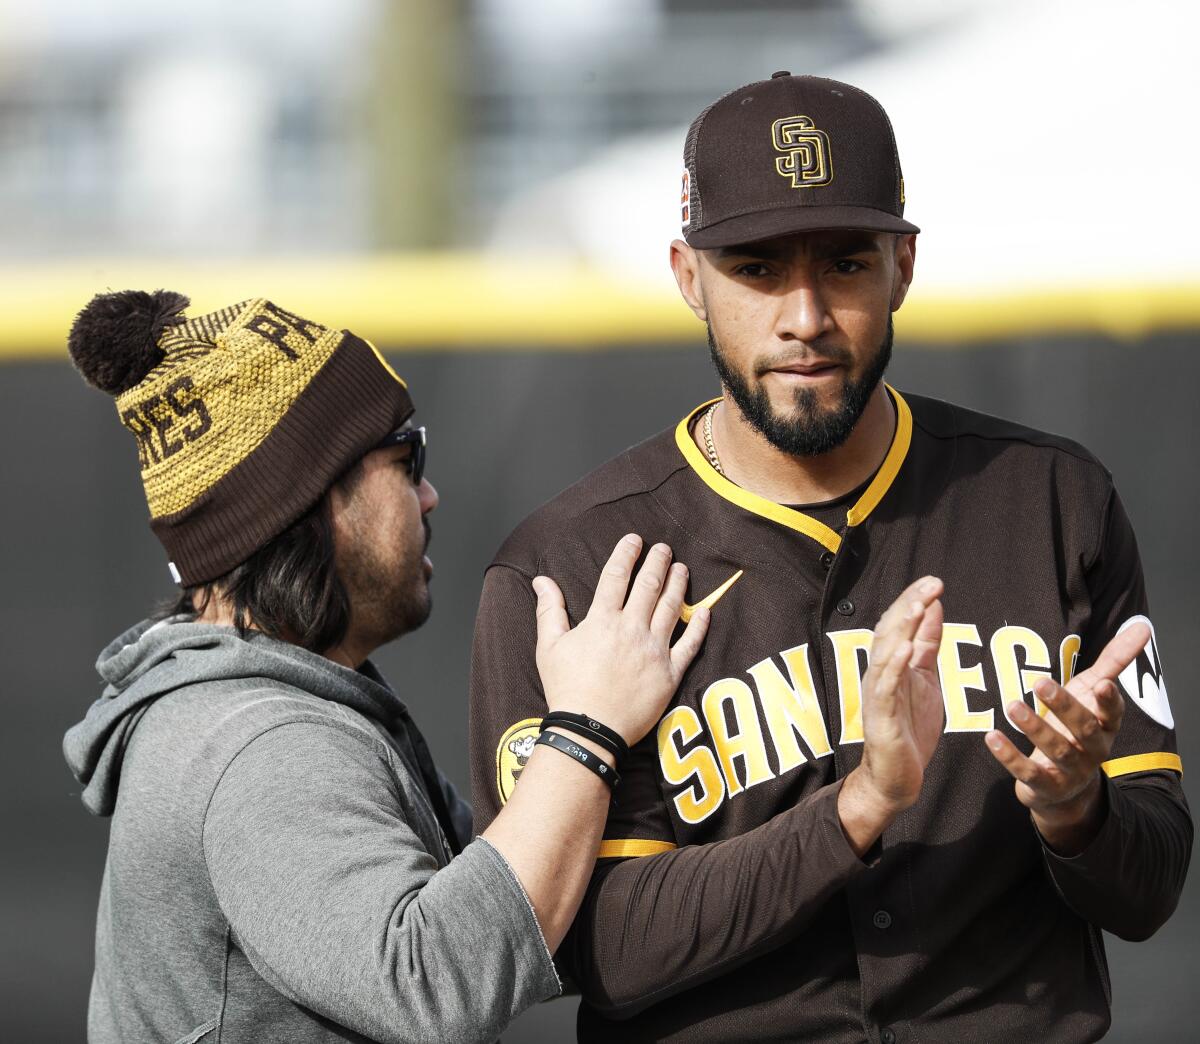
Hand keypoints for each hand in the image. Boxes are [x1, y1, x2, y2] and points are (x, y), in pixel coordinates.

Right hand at [532, 534, 709, 745]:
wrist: (589, 730)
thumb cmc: (566, 689)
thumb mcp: (549, 646)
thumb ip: (549, 610)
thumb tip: (541, 580)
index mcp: (602, 621)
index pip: (616, 576)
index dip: (626, 554)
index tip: (634, 540)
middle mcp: (631, 629)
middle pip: (649, 586)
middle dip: (658, 563)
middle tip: (664, 549)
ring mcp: (654, 650)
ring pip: (672, 608)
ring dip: (678, 585)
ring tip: (682, 569)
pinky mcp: (669, 673)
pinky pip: (690, 645)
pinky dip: (700, 626)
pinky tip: (705, 611)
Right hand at [841, 576, 944, 844]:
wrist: (896, 778)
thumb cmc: (909, 728)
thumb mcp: (926, 679)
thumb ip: (926, 645)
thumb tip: (934, 607)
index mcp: (892, 664)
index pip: (900, 624)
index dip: (914, 601)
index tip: (935, 581)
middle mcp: (880, 674)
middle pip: (890, 631)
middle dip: (910, 606)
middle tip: (931, 584)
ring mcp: (877, 694)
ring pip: (885, 653)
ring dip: (901, 629)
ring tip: (917, 607)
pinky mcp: (880, 718)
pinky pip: (885, 688)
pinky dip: (893, 666)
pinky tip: (904, 649)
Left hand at [986, 622, 1146, 852]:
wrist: (1063, 786)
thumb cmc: (1077, 727)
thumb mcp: (1092, 692)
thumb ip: (1115, 661)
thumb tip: (1142, 626)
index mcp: (1105, 727)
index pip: (1113, 714)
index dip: (1110, 701)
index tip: (1104, 683)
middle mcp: (1092, 750)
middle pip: (1082, 729)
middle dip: (1064, 707)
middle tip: (1040, 683)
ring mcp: (1069, 771)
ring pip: (1056, 750)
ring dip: (1034, 728)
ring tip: (1012, 706)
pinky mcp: (1043, 785)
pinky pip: (1027, 772)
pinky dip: (1009, 756)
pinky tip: (991, 737)